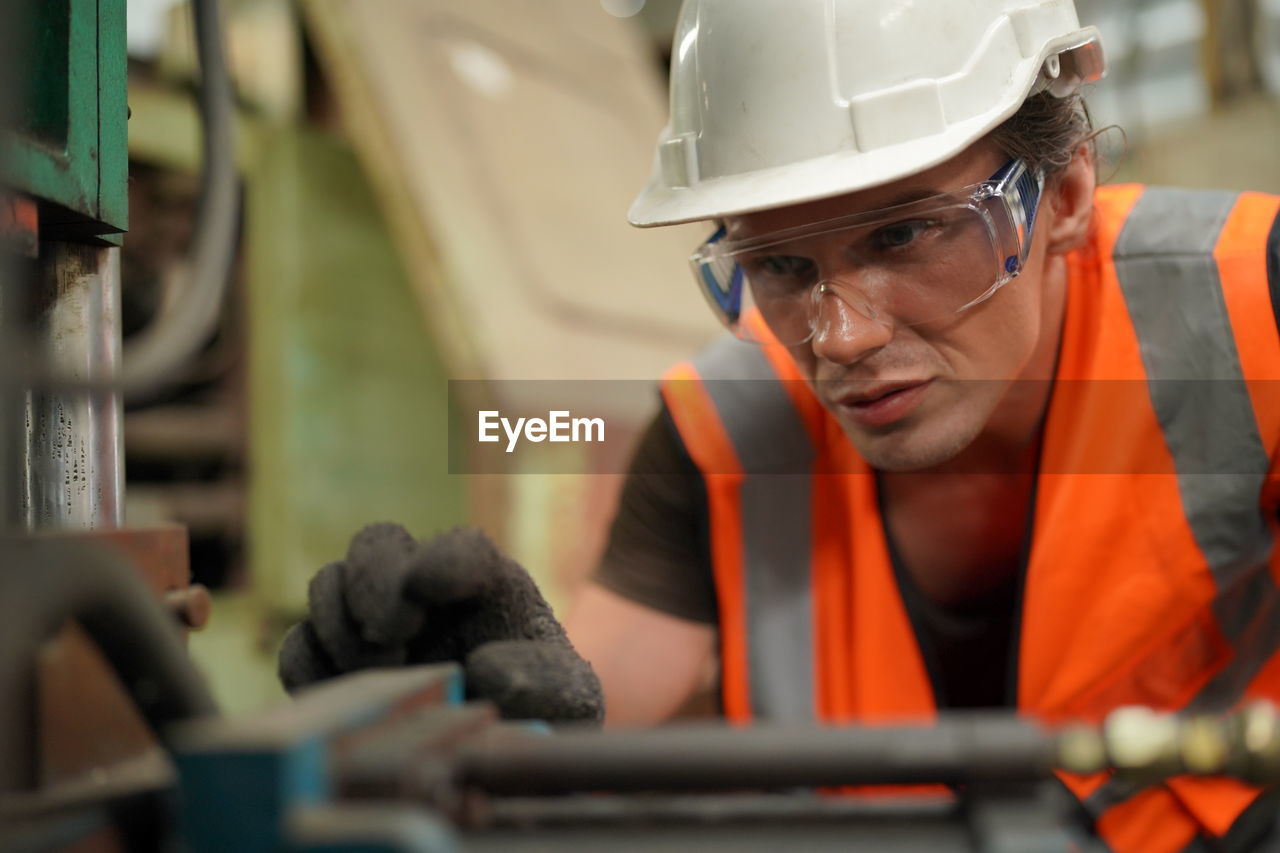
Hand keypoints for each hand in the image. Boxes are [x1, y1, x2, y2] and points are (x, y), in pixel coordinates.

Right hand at [277, 523, 603, 724]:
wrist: (505, 741)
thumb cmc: (542, 706)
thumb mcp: (567, 698)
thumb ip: (542, 680)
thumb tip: (481, 668)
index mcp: (488, 581)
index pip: (462, 548)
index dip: (442, 561)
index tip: (428, 589)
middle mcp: (424, 586)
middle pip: (376, 543)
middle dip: (374, 585)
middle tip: (393, 639)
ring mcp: (374, 619)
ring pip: (328, 584)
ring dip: (340, 627)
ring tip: (378, 673)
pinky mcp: (338, 661)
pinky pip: (299, 645)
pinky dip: (310, 666)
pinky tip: (348, 697)